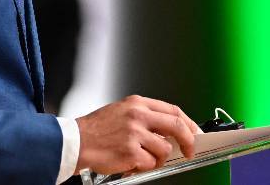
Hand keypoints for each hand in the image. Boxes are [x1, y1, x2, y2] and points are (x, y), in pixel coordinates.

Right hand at [75, 95, 201, 174]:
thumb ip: (145, 118)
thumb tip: (169, 132)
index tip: (194, 133)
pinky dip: (142, 167)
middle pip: (176, 126)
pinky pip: (149, 163)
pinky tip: (129, 162)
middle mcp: (138, 115)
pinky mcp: (130, 151)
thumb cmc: (96, 129)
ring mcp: (135, 133)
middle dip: (188, 141)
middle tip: (189, 151)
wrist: (76, 141)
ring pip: (163, 150)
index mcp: (137, 103)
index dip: (188, 123)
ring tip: (140, 158)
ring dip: (156, 159)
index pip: (172, 110)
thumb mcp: (121, 112)